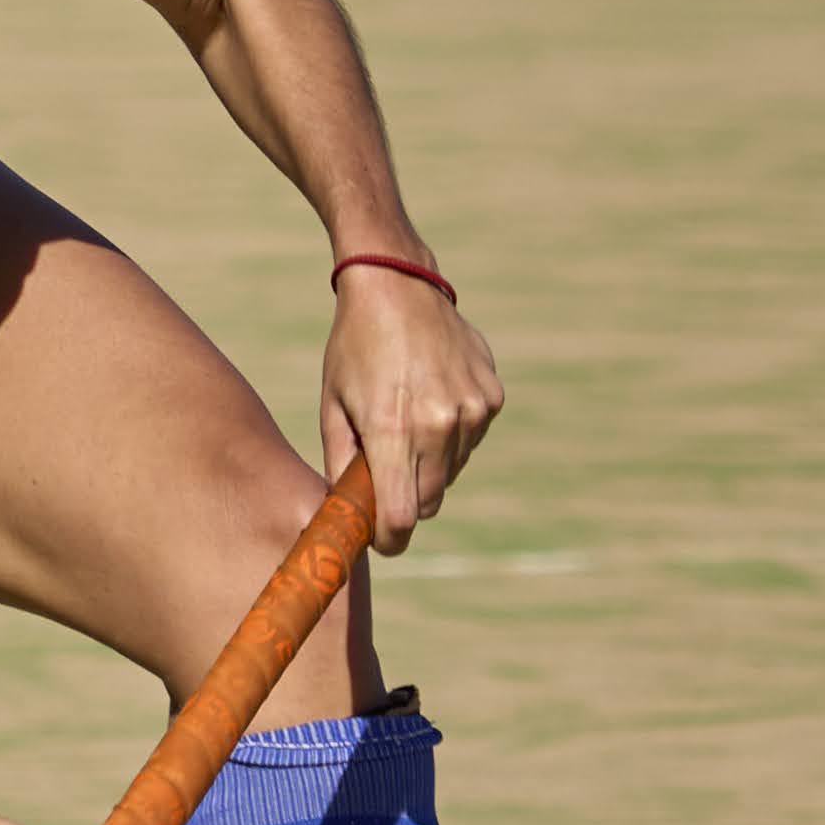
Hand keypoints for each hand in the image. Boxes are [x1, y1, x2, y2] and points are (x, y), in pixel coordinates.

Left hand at [322, 260, 501, 555]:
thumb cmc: (354, 348)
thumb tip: (347, 515)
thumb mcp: (333, 406)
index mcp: (391, 431)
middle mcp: (438, 425)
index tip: (379, 537)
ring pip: (451, 473)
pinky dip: (451, 436)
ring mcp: (471, 411)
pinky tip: (430, 398)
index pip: (401, 517)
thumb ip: (340, 466)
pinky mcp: (491, 398)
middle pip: (429, 502)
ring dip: (429, 464)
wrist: (397, 287)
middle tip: (385, 476)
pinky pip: (470, 441)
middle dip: (406, 501)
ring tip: (405, 419)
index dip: (388, 538)